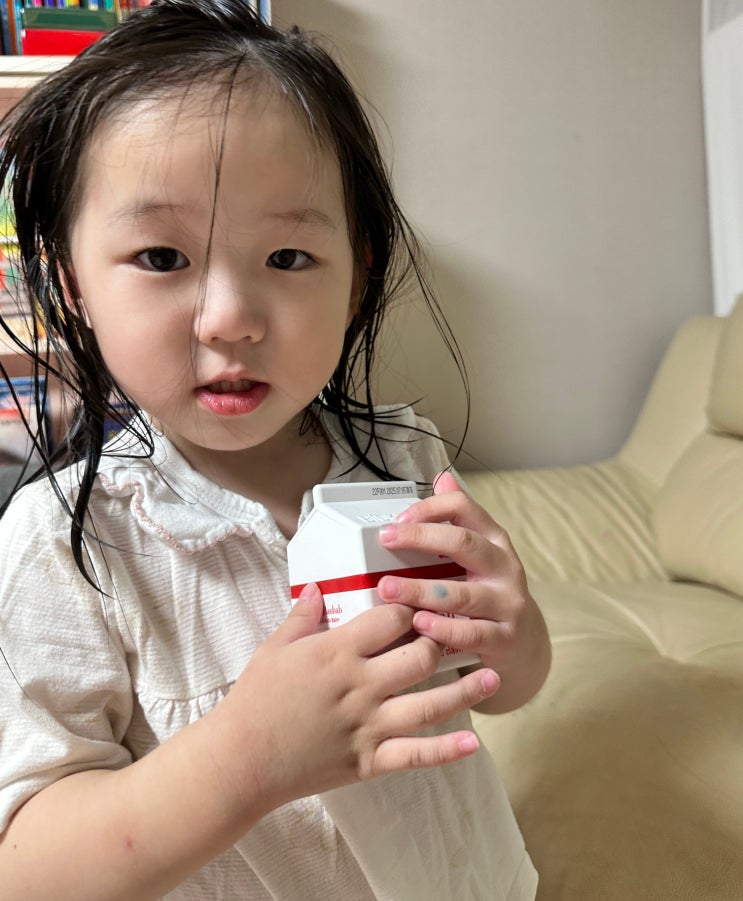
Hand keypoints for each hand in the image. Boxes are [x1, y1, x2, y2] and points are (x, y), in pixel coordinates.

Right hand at [216, 583, 499, 817]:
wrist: (240, 760)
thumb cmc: (254, 700)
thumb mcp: (274, 648)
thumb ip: (301, 615)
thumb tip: (316, 586)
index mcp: (337, 652)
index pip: (390, 618)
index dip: (412, 604)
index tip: (423, 598)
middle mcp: (360, 686)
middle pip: (420, 656)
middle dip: (443, 641)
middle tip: (462, 632)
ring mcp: (367, 726)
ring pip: (429, 705)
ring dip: (465, 690)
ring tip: (493, 677)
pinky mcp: (368, 761)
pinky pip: (415, 756)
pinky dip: (446, 751)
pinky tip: (473, 742)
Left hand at [376, 471, 550, 713]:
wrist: (525, 644)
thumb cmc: (489, 592)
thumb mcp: (480, 553)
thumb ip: (459, 519)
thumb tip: (441, 477)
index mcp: (494, 540)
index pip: (463, 508)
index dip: (428, 508)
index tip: (395, 521)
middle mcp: (504, 566)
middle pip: (463, 542)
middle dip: (420, 538)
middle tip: (385, 540)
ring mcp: (507, 603)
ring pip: (462, 593)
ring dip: (420, 590)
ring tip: (389, 589)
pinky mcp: (505, 638)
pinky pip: (471, 632)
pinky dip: (443, 628)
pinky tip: (418, 625)